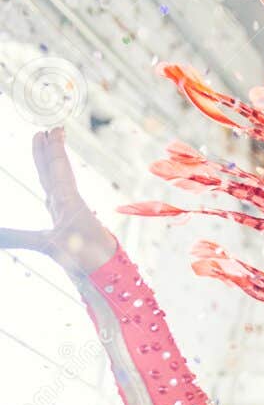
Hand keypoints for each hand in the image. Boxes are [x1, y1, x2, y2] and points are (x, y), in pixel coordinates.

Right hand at [0, 127, 117, 273]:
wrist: (105, 274)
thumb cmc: (83, 258)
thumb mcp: (48, 245)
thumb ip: (16, 237)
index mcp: (67, 200)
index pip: (58, 168)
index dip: (54, 150)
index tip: (55, 131)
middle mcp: (68, 203)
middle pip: (57, 170)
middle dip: (51, 151)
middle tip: (49, 130)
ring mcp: (68, 214)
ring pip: (57, 182)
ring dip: (50, 165)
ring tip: (46, 148)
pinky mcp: (67, 226)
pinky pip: (56, 199)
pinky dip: (51, 189)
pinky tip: (49, 193)